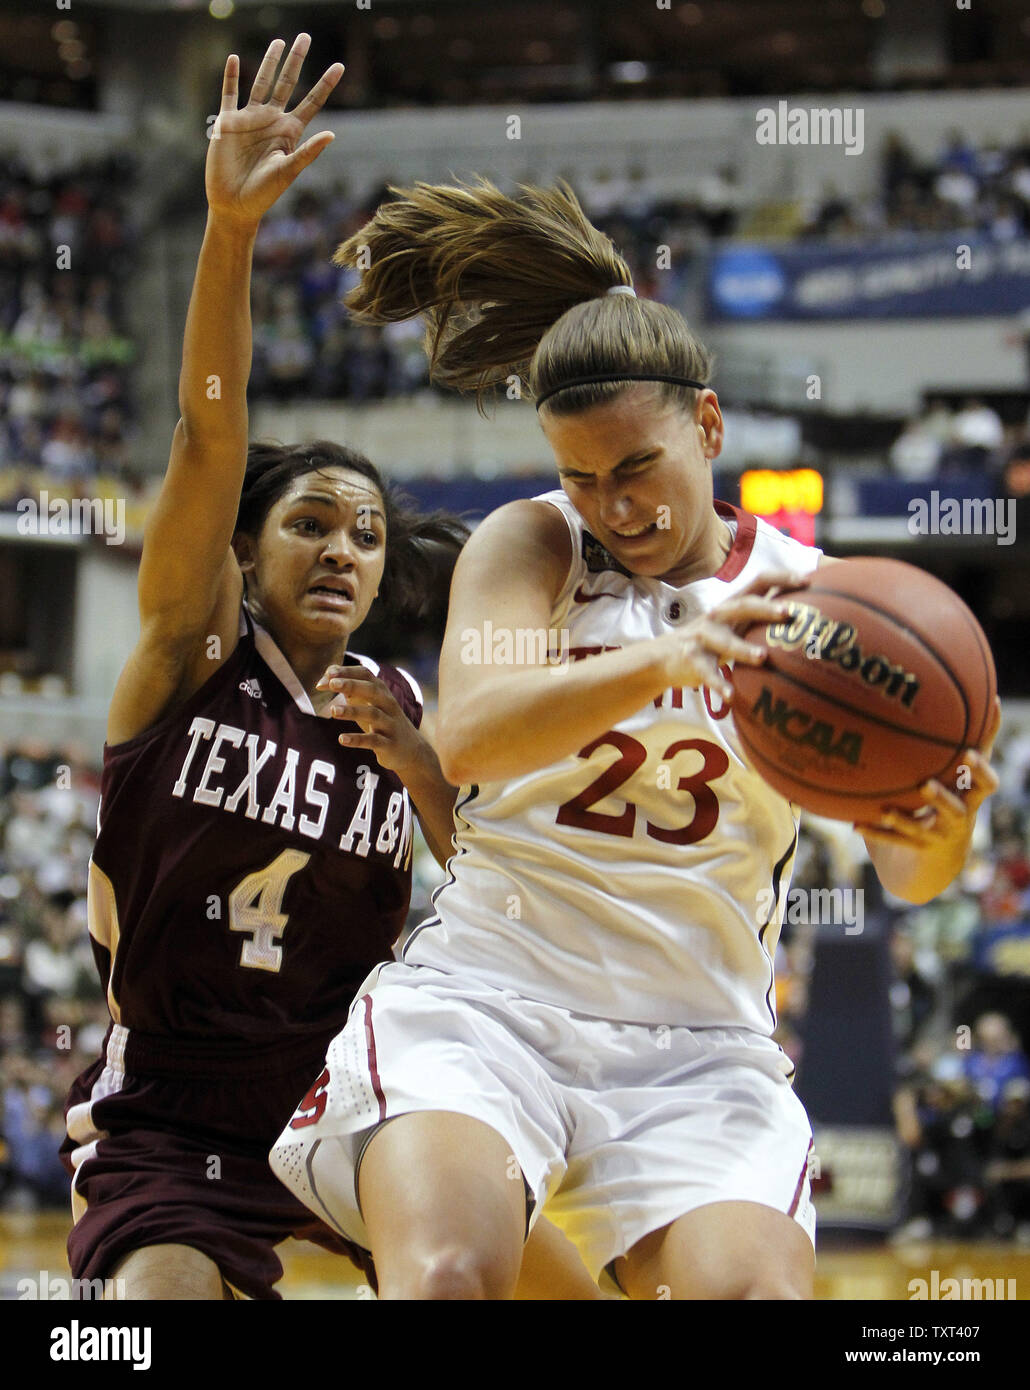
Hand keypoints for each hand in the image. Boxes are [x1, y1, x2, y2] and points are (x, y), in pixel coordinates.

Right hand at [207, 34, 342, 228]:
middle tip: (304, 36)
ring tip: (279, 42)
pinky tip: (233, 58)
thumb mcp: (288, 172)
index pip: (311, 102)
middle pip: (287, 83)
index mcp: (289, 132)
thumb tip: (331, 135)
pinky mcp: (228, 122)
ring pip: (260, 82)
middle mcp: (271, 120)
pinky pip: (229, 93)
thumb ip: (307, 153)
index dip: (325, 84)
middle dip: (296, 60)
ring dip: (269, 62)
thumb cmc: (263, 194)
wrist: (234, 204)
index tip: (340, 66)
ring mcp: (250, 119)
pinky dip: (230, 76)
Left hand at [317, 664, 428, 777]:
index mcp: (382, 692)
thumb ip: (347, 690)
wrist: (411, 750)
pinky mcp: (389, 744)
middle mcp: (388, 705)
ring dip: (352, 711)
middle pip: (371, 690)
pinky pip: (373, 740)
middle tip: (332, 683)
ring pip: (372, 714)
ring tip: (332, 711)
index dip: (348, 672)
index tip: (329, 673)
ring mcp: (389, 724)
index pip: (366, 675)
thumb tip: (322, 681)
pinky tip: (341, 739)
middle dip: (352, 685)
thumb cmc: (382, 722)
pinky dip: (357, 739)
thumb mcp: (369, 703)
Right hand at [662, 567, 811, 700]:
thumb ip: (759, 617)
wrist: (664, 657)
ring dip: (743, 649)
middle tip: (788, 613)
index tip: (807, 581)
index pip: (758, 583)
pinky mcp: (692, 660)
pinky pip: (707, 673)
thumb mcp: (734, 624)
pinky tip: (730, 696)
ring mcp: (703, 637)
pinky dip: (718, 684)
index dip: (782, 578)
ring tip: (762, 658)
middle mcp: (718, 616)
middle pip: (743, 606)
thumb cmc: (711, 640)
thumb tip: (801, 611)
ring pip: (724, 641)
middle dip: (765, 608)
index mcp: (733, 605)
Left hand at [857, 696, 1001, 849]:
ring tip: (887, 810)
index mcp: (970, 797)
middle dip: (943, 798)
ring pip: (922, 828)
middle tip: (926, 785)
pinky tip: (855, 825)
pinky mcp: (916, 849)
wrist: (938, 860)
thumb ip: (974, 741)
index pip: (984, 785)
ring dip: (906, 818)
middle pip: (957, 809)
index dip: (979, 772)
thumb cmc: (953, 801)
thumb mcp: (963, 774)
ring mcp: (938, 835)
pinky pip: (894, 841)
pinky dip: (876, 833)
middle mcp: (958, 817)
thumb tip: (992, 695)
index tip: (967, 755)